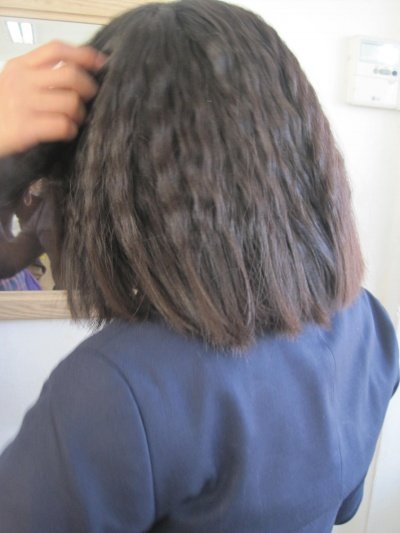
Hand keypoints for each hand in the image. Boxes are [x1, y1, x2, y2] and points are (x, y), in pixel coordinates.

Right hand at [0, 40, 105, 157]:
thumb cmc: (3, 111)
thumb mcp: (14, 82)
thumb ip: (39, 74)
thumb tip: (77, 69)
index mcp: (20, 66)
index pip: (56, 49)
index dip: (83, 55)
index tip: (100, 63)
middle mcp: (21, 81)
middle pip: (71, 74)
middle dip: (88, 88)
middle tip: (87, 98)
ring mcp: (23, 103)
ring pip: (71, 102)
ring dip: (80, 114)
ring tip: (73, 119)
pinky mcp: (26, 127)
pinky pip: (63, 125)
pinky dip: (70, 130)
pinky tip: (66, 132)